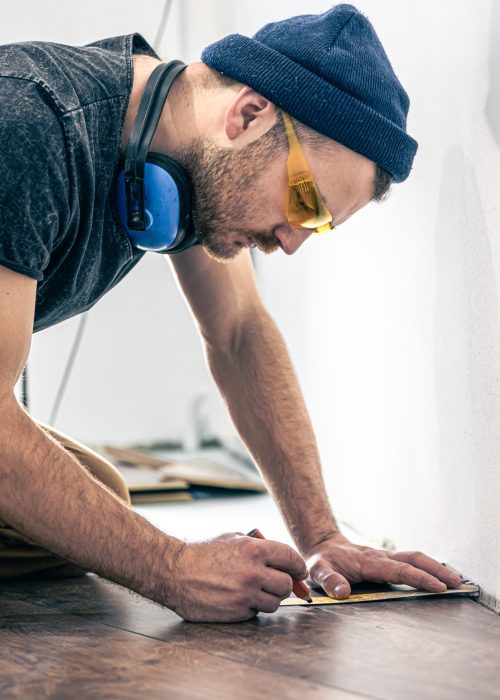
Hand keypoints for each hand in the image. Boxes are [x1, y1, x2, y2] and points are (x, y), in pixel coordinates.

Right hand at [166, 532, 306, 621]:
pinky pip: (255, 612)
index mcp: (253, 550)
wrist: (175, 572)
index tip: (299, 571)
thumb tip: (280, 559)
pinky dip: (252, 607)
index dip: (298, 566)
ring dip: (269, 597)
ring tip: (256, 590)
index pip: (291, 558)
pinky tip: (239, 598)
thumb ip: (257, 546)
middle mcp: (253, 573)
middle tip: (277, 582)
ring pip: (275, 602)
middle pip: (287, 585)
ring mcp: (245, 595)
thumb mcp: (232, 538)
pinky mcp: (236, 612)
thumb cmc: (203, 553)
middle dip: (285, 584)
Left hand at [305, 533, 462, 598]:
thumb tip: (343, 591)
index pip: (399, 570)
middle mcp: (380, 557)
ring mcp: (385, 557)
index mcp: (368, 562)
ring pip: (414, 557)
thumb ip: (329, 580)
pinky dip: (426, 567)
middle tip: (456, 583)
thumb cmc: (321, 561)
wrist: (322, 545)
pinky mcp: (386, 560)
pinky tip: (437, 575)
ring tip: (455, 580)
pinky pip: (410, 561)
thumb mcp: (317, 570)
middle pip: (413, 559)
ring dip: (435, 567)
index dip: (419, 578)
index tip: (438, 587)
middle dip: (435, 570)